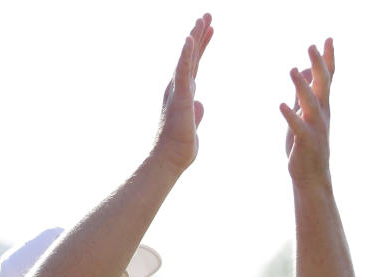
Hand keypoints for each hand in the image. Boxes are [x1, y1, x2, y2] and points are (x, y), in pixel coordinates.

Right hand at [154, 13, 212, 171]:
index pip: (194, 63)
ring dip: (195, 37)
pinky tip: (189, 39)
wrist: (171, 157)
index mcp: (183, 92)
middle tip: (207, 15)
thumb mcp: (193, 124)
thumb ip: (196, 112)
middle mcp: (178, 87)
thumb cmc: (181, 145)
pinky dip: (185, 54)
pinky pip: (183, 70)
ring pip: (188, 58)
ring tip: (203, 20)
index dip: (201, 46)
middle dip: (200, 34)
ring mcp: (178, 90)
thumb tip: (200, 105)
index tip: (210, 30)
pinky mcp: (180, 96)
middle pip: (191, 55)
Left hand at [281, 39, 334, 185]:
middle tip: (312, 46)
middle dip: (319, 66)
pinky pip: (297, 126)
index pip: (328, 78)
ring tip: (292, 70)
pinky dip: (290, 115)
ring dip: (302, 86)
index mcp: (322, 106)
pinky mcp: (305, 142)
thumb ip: (305, 91)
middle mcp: (322, 114)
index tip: (328, 39)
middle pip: (323, 86)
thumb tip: (306, 69)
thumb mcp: (305, 113)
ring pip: (310, 104)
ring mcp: (316, 128)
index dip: (328, 59)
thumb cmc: (306, 144)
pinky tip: (281, 104)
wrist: (312, 176)